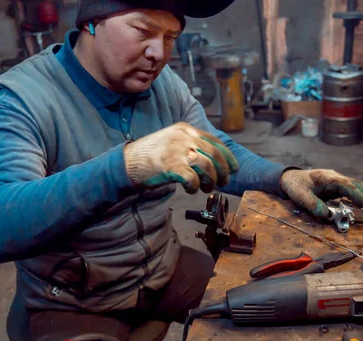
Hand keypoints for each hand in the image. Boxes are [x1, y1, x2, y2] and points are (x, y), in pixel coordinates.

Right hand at [124, 122, 238, 193]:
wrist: (128, 161)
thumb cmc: (151, 155)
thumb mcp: (172, 141)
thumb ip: (191, 144)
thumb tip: (214, 161)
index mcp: (185, 129)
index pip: (215, 141)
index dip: (228, 156)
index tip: (234, 168)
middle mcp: (184, 137)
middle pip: (215, 155)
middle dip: (223, 171)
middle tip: (223, 182)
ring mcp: (177, 151)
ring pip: (207, 167)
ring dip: (210, 181)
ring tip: (206, 188)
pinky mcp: (171, 166)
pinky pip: (193, 179)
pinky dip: (195, 186)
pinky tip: (190, 189)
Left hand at [280, 169, 362, 216]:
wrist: (290, 178)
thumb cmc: (295, 185)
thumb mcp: (300, 196)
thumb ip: (312, 204)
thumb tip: (326, 215)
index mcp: (326, 177)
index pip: (344, 184)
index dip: (355, 193)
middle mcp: (334, 178)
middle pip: (355, 184)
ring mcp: (336, 182)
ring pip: (355, 187)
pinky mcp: (336, 188)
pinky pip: (351, 191)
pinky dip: (359, 197)